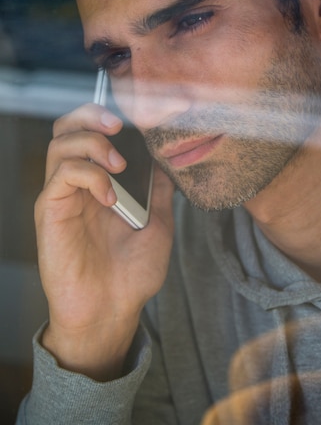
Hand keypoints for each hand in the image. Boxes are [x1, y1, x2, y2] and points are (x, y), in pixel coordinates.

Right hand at [35, 104, 174, 380]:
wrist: (113, 311)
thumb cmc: (133, 272)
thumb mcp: (159, 223)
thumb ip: (158, 189)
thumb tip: (165, 158)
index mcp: (101, 180)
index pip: (93, 130)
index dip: (110, 114)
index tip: (140, 114)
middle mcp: (78, 182)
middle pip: (68, 126)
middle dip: (92, 115)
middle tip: (119, 125)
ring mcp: (62, 195)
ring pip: (60, 142)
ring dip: (92, 143)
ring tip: (118, 166)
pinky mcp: (50, 211)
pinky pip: (61, 174)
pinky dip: (88, 174)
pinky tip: (109, 196)